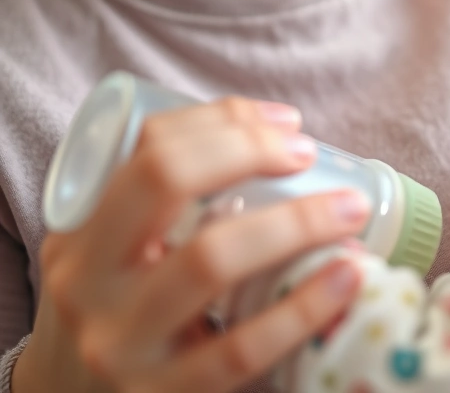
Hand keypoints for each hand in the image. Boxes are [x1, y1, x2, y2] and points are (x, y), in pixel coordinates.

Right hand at [16, 98, 368, 392]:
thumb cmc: (126, 317)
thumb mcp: (121, 258)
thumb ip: (170, 211)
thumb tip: (280, 147)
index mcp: (82, 232)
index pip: (147, 148)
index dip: (223, 121)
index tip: (288, 123)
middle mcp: (89, 281)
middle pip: (166, 182)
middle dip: (248, 151)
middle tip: (308, 154)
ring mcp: (122, 343)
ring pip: (209, 259)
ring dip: (294, 223)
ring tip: (349, 210)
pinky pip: (241, 346)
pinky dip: (303, 307)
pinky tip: (347, 277)